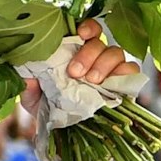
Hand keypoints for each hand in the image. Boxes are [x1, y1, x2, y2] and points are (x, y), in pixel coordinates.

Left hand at [19, 18, 135, 120]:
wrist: (62, 133)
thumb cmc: (49, 108)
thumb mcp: (33, 98)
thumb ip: (30, 86)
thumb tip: (28, 78)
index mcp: (75, 51)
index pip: (87, 29)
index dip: (87, 27)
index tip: (79, 35)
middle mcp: (95, 56)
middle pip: (100, 42)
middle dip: (88, 54)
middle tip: (75, 73)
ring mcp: (112, 69)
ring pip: (116, 53)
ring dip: (103, 65)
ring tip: (91, 82)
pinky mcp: (124, 84)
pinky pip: (131, 71)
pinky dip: (123, 74)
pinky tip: (110, 84)